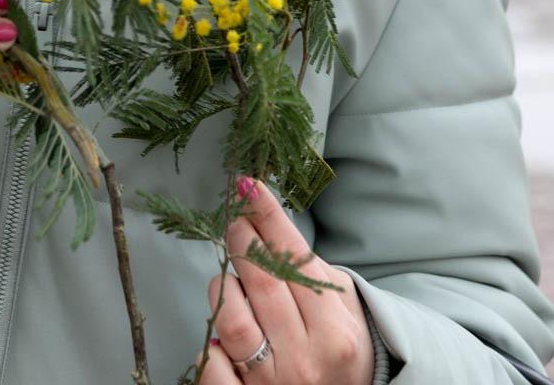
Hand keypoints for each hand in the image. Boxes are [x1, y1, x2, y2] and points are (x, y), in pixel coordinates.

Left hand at [197, 179, 375, 384]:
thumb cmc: (339, 351)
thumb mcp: (343, 309)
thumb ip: (312, 271)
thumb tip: (269, 225)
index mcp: (334, 332)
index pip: (294, 260)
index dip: (268, 218)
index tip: (249, 188)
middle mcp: (304, 358)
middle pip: (261, 282)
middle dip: (242, 239)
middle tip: (235, 220)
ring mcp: (273, 382)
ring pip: (230, 319)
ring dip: (223, 287)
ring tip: (230, 279)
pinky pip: (212, 366)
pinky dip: (209, 346)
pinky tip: (218, 335)